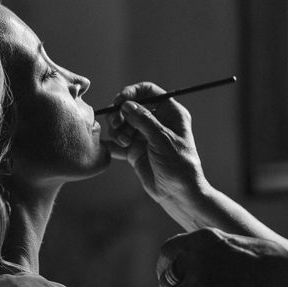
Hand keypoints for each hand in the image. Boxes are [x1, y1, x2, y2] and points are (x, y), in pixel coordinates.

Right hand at [101, 82, 208, 206]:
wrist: (179, 195)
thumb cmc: (179, 166)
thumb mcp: (162, 140)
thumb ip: (143, 120)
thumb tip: (125, 104)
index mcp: (170, 113)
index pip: (148, 91)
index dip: (132, 92)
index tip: (119, 101)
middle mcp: (156, 121)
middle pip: (130, 106)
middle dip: (120, 114)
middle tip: (116, 125)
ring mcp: (144, 135)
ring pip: (122, 123)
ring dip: (117, 130)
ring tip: (123, 142)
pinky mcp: (134, 150)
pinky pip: (118, 141)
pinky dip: (112, 143)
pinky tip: (108, 147)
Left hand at [156, 228, 287, 286]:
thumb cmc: (268, 261)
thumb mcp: (230, 243)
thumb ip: (206, 251)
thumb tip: (189, 266)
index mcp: (199, 240)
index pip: (167, 252)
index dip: (164, 266)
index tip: (167, 277)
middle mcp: (195, 260)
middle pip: (169, 281)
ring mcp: (201, 284)